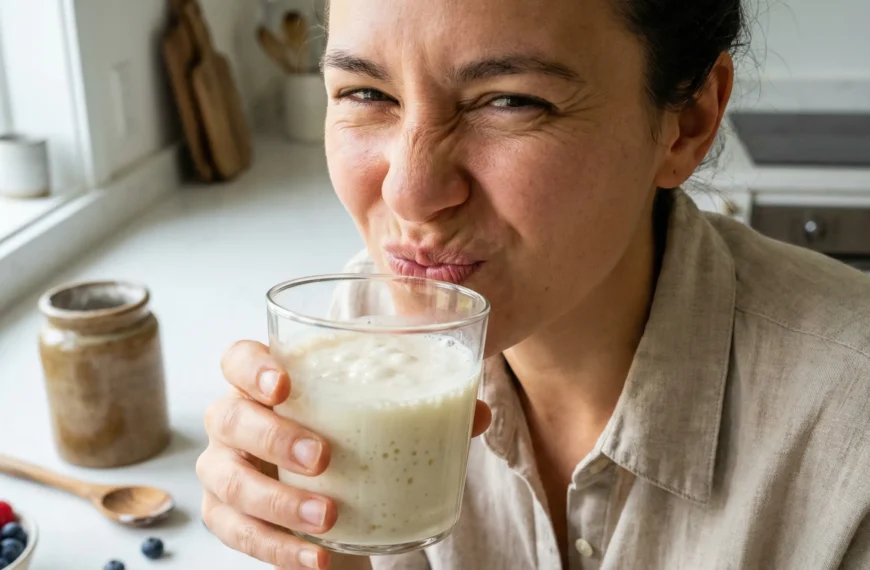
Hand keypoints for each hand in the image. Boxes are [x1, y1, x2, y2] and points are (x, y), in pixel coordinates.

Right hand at [197, 340, 491, 568]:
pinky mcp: (227, 515)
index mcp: (268, 382)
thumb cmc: (352, 439)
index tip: (285, 386)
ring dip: (278, 501)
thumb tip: (475, 412)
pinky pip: (237, 533)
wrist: (330, 495)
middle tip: (323, 456)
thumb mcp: (384, 417)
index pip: (237, 359)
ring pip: (229, 481)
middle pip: (229, 417)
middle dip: (274, 438)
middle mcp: (236, 419)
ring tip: (326, 516)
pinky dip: (276, 549)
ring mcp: (226, 468)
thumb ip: (426, 406)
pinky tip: (314, 559)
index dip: (252, 367)